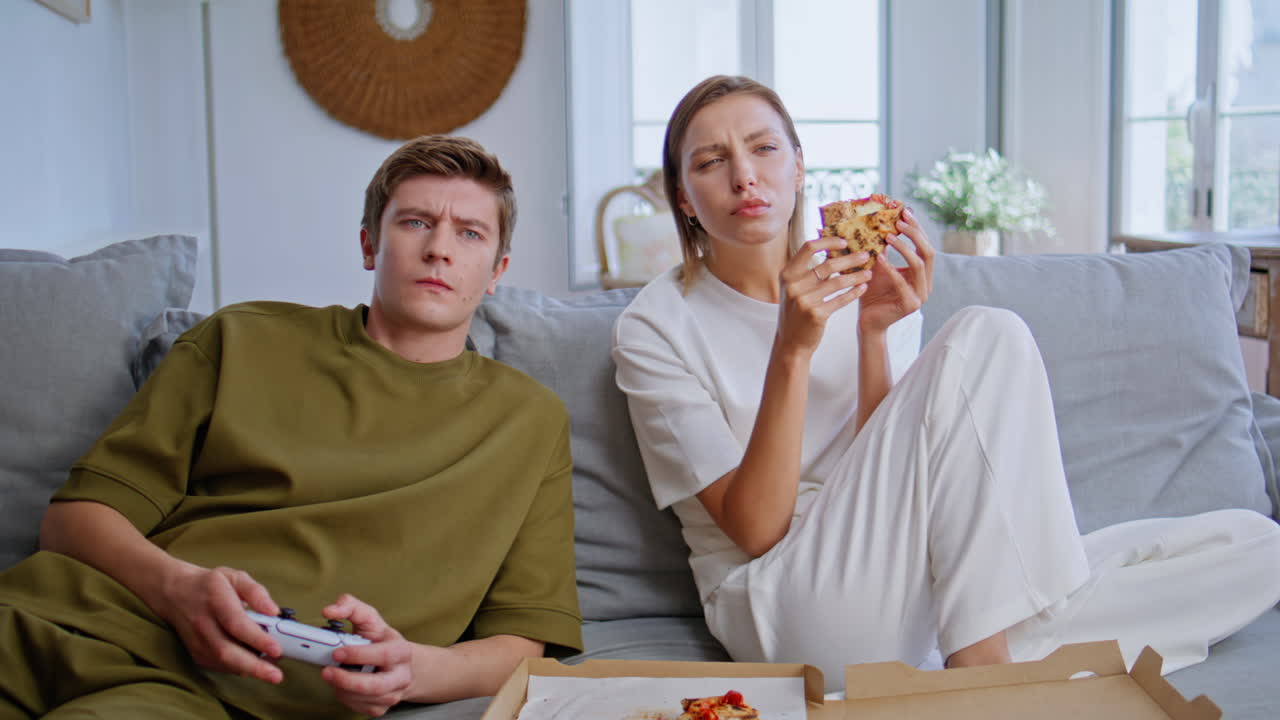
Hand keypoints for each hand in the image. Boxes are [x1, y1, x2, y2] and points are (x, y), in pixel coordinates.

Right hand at [154, 564, 283, 683]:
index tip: (276, 649)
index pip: (236, 623)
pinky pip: (219, 665)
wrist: (174, 593)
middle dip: (253, 667)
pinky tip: (254, 665)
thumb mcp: (235, 576)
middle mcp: (203, 622)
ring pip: (222, 662)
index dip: (256, 638)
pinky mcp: (196, 653)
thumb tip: (273, 611)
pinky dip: (238, 668)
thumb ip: (256, 592)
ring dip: (249, 670)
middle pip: (227, 651)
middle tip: (276, 675)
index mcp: (216, 599)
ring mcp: (197, 641)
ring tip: (271, 671)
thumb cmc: (211, 584)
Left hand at [321, 594, 415, 716]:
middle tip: (327, 672)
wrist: (399, 664)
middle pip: (377, 686)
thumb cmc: (382, 640)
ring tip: (332, 675)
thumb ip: (350, 607)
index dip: (359, 655)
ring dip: (343, 689)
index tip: (337, 652)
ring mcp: (393, 694)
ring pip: (366, 699)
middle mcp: (401, 675)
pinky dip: (346, 698)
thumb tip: (330, 610)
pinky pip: (361, 708)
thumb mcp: (370, 619)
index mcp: (401, 651)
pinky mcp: (382, 708)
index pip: (383, 655)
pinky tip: (342, 686)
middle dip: (348, 681)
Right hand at [777, 236, 873, 355]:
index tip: (844, 242)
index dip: (827, 241)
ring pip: (837, 282)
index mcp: (787, 274)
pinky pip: (840, 299)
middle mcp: (794, 286)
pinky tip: (862, 288)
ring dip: (856, 276)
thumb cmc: (795, 313)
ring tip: (869, 273)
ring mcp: (804, 300)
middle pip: (828, 264)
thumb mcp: (793, 289)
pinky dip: (853, 293)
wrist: (791, 343)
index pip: (808, 248)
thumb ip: (806, 272)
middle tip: (865, 256)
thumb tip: (830, 251)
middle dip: (850, 259)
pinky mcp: (816, 314)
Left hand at [857, 208, 934, 334]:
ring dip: (904, 248)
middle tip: (899, 221)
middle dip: (915, 234)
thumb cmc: (872, 292)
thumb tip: (877, 221)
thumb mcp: (878, 265)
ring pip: (919, 265)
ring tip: (888, 237)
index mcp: (922, 273)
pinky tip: (878, 258)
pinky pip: (903, 282)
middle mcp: (926, 283)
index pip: (925, 245)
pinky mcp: (911, 305)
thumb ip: (883, 248)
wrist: (867, 321)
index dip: (917, 228)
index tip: (904, 211)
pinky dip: (891, 269)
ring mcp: (921, 295)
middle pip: (928, 252)